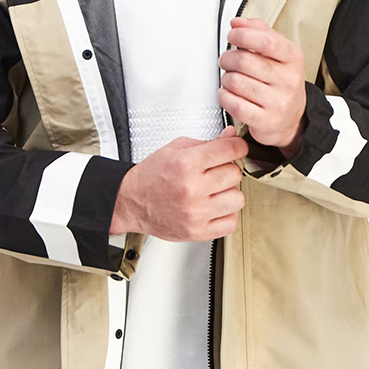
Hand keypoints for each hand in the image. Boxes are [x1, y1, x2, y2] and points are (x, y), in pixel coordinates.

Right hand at [109, 126, 246, 240]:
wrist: (131, 201)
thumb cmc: (152, 175)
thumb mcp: (176, 148)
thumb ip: (207, 142)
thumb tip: (231, 136)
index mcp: (186, 164)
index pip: (230, 150)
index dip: (237, 146)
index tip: (236, 149)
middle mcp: (191, 189)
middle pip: (235, 174)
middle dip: (228, 169)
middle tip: (216, 171)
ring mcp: (195, 213)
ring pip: (237, 199)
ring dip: (229, 193)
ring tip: (214, 191)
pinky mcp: (197, 232)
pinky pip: (231, 223)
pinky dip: (226, 215)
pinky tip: (214, 207)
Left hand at [218, 17, 306, 157]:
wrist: (293, 118)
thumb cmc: (282, 83)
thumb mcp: (279, 53)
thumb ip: (259, 32)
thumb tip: (238, 22)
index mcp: (293, 58)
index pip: (267, 41)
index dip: (243, 35)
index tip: (233, 34)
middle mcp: (288, 80)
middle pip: (245, 61)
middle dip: (227, 58)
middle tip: (226, 60)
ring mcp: (278, 102)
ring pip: (236, 82)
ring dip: (225, 78)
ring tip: (230, 79)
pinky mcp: (265, 120)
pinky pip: (234, 104)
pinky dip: (225, 96)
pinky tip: (229, 93)